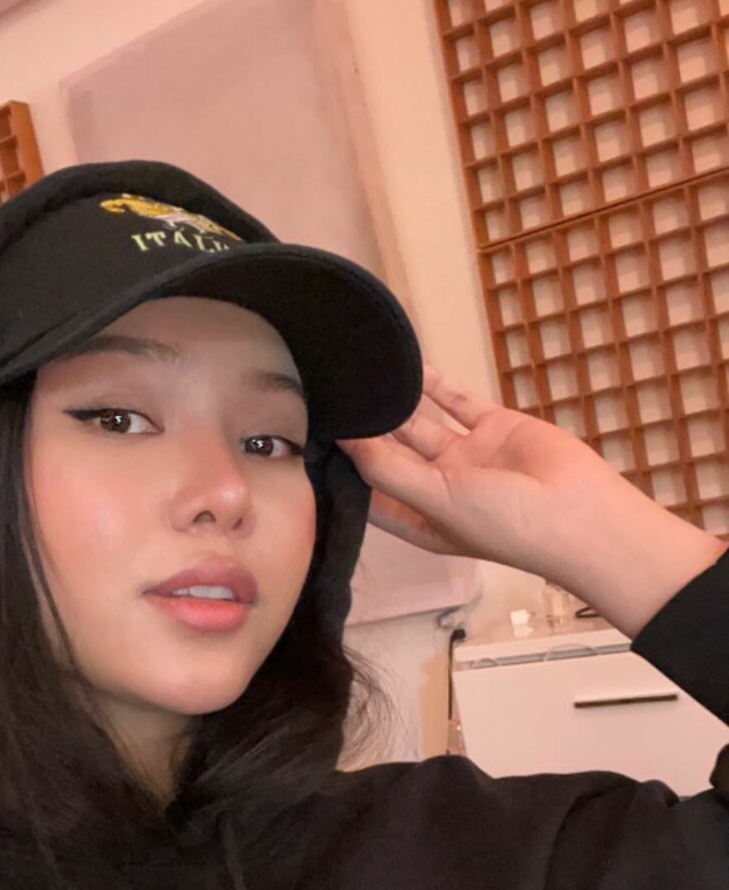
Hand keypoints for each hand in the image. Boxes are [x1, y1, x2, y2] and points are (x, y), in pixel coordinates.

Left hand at [337, 365, 726, 634]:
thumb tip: (344, 440)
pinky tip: (405, 365)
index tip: (310, 439)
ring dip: (394, 403)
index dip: (343, 469)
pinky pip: (456, 402)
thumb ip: (388, 469)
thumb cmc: (505, 524)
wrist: (579, 512)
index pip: (369, 493)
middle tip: (327, 396)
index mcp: (420, 519)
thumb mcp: (435, 500)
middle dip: (364, 430)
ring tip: (359, 376)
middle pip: (390, 455)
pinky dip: (434, 384)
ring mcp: (467, 458)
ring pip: (420, 425)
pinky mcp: (494, 429)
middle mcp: (439, 489)